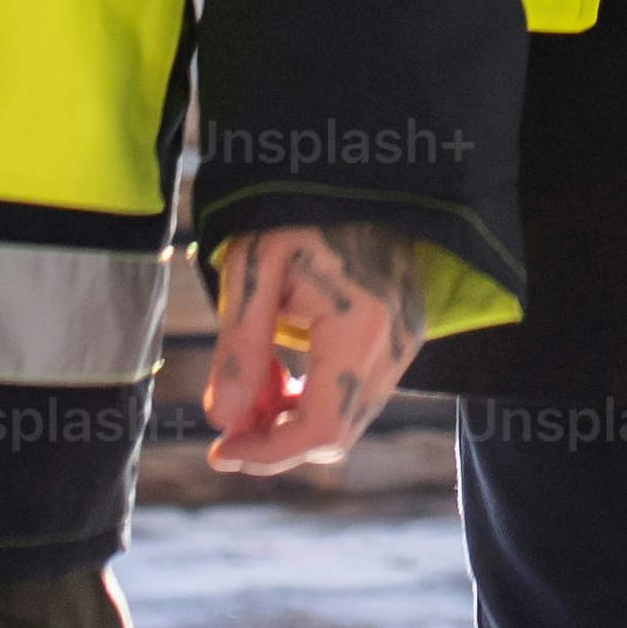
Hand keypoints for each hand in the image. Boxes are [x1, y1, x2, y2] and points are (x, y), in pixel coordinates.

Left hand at [201, 220, 422, 471]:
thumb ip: (238, 347)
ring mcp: (407, 341)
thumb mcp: (252, 268)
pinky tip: (283, 368)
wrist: (350, 173)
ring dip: (294, 417)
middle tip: (229, 412)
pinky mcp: (405, 336)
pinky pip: (359, 394)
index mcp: (361, 326)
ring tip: (255, 377)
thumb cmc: (293, 211)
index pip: (320, 430)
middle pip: (336, 435)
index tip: (219, 451)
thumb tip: (223, 421)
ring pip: (348, 419)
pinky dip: (316, 398)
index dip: (266, 454)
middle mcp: (395, 343)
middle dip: (275, 437)